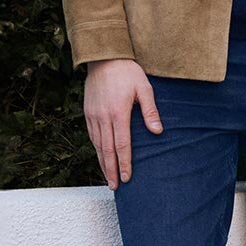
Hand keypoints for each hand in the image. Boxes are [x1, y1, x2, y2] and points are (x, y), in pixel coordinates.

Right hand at [82, 58, 162, 187]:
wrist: (104, 58)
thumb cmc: (127, 72)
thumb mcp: (144, 88)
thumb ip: (150, 111)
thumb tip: (158, 132)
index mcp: (118, 113)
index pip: (122, 145)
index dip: (125, 163)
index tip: (128, 178)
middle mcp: (103, 117)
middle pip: (107, 150)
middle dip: (112, 170)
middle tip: (116, 187)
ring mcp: (93, 116)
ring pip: (97, 145)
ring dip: (103, 163)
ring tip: (108, 178)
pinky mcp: (88, 113)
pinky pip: (92, 136)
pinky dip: (96, 150)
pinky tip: (101, 158)